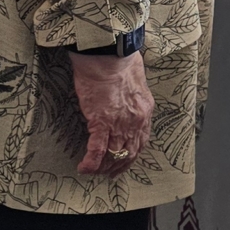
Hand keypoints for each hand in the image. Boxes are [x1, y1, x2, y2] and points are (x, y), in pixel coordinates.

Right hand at [72, 50, 153, 176]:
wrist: (108, 56)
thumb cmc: (119, 61)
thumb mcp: (136, 81)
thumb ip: (133, 96)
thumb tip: (126, 98)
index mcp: (145, 111)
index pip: (141, 140)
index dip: (132, 154)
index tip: (125, 161)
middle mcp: (135, 122)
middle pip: (129, 152)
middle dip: (119, 165)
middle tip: (110, 174)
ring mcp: (119, 124)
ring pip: (113, 155)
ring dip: (103, 167)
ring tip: (94, 172)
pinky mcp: (100, 122)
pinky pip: (96, 150)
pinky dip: (90, 163)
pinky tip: (84, 168)